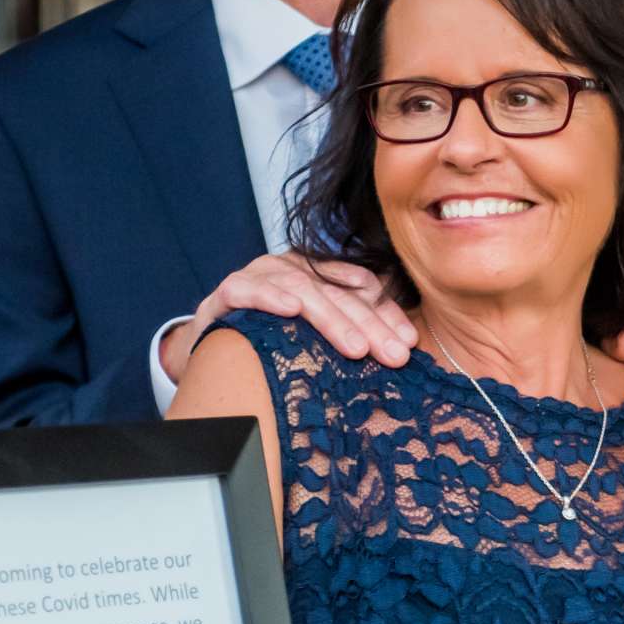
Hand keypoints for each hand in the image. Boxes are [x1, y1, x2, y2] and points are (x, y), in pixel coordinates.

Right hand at [159, 253, 416, 384]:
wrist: (213, 345)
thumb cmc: (273, 340)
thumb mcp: (317, 336)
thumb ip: (351, 333)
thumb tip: (402, 347)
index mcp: (320, 273)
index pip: (362, 286)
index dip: (387, 314)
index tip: (410, 344)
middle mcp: (293, 267)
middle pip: (338, 293)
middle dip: (370, 325)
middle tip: (395, 356)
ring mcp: (261, 274)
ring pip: (303, 291)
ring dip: (332, 319)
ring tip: (357, 349)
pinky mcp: (229, 290)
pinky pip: (250, 290)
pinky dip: (270, 298)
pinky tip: (292, 311)